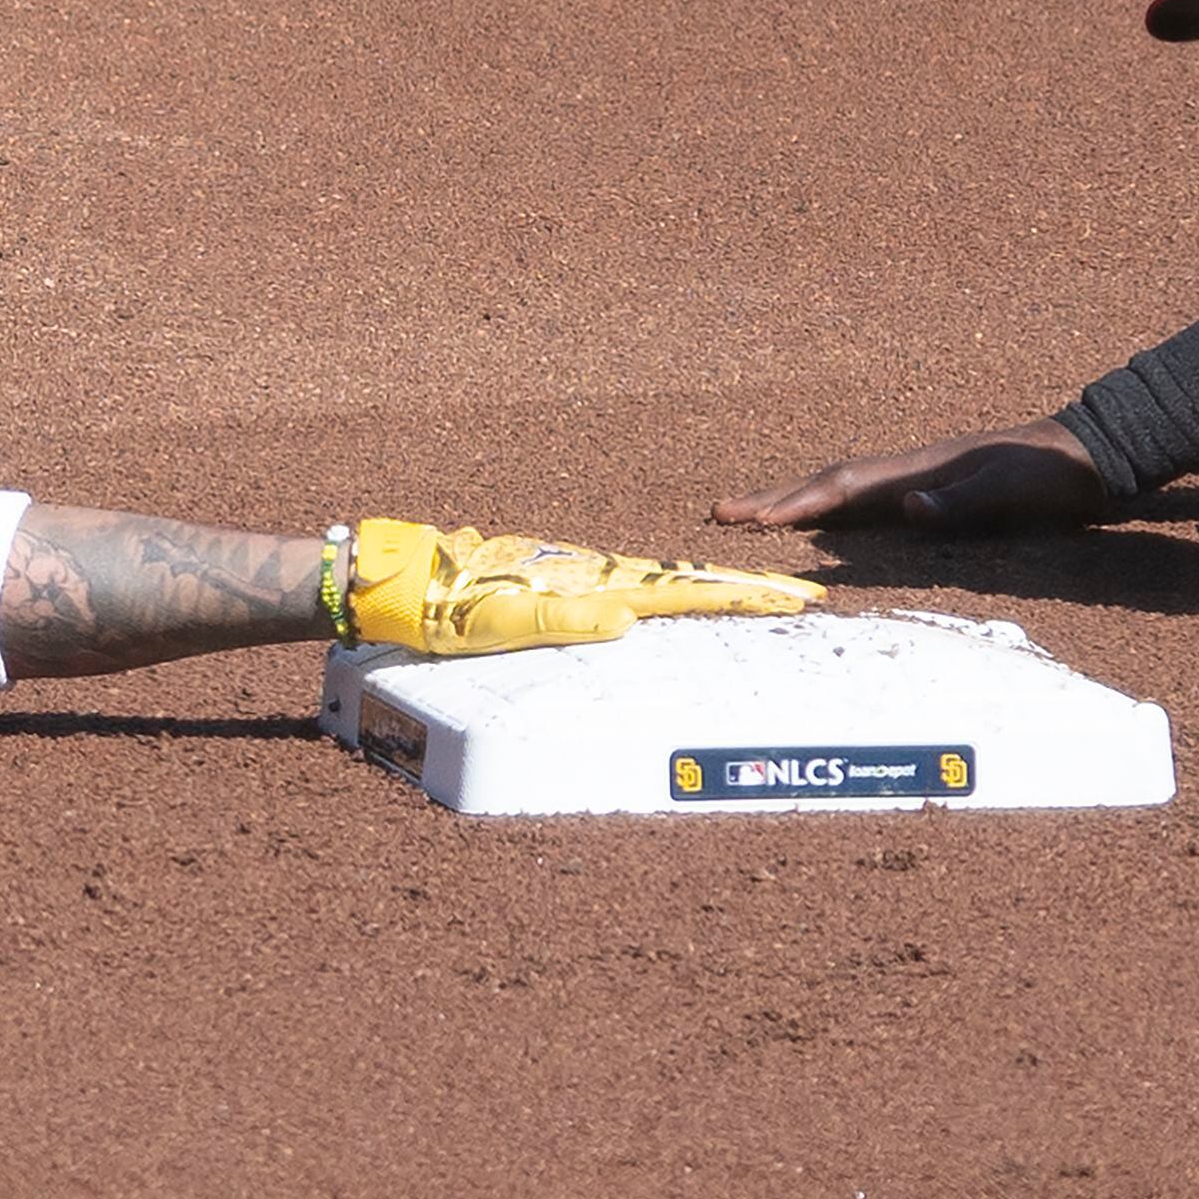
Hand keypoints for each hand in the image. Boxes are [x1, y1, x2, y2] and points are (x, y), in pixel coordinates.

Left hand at [344, 520, 816, 655]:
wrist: (404, 585)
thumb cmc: (448, 609)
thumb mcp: (505, 621)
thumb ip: (564, 620)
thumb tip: (625, 620)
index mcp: (591, 585)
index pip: (679, 591)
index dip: (735, 596)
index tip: (786, 598)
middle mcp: (592, 576)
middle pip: (681, 581)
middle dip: (740, 590)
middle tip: (794, 595)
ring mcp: (577, 578)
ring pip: (659, 583)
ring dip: (709, 591)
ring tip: (754, 597)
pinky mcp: (559, 585)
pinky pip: (630, 589)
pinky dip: (668, 593)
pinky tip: (673, 596)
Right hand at [712, 420, 1108, 532]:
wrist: (1092, 455)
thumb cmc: (1053, 477)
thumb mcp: (1012, 492)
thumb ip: (961, 501)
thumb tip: (906, 506)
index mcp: (920, 468)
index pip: (844, 487)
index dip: (795, 504)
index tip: (748, 519)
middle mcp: (911, 469)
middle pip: (829, 484)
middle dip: (775, 500)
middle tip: (722, 514)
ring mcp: (921, 476)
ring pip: (844, 490)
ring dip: (797, 503)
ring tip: (756, 516)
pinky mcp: (936, 489)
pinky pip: (868, 500)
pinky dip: (833, 509)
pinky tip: (828, 521)